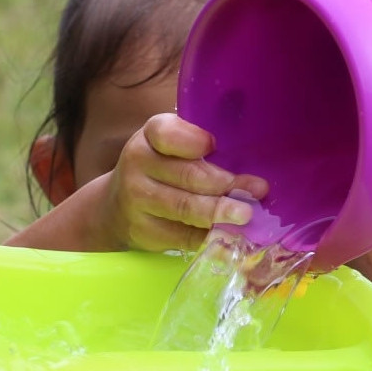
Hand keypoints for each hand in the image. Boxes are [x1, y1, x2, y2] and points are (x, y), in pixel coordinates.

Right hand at [99, 113, 268, 251]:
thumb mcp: (167, 145)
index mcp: (149, 136)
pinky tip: (229, 234)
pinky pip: (182, 236)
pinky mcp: (145, 232)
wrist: (115, 208)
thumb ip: (196, 144)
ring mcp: (138, 201)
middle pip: (186, 176)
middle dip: (224, 184)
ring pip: (185, 208)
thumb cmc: (157, 168)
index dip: (191, 141)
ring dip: (219, 212)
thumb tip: (245, 161)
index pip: (167, 134)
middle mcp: (137, 166)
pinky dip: (209, 236)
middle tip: (256, 191)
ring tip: (245, 215)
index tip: (214, 145)